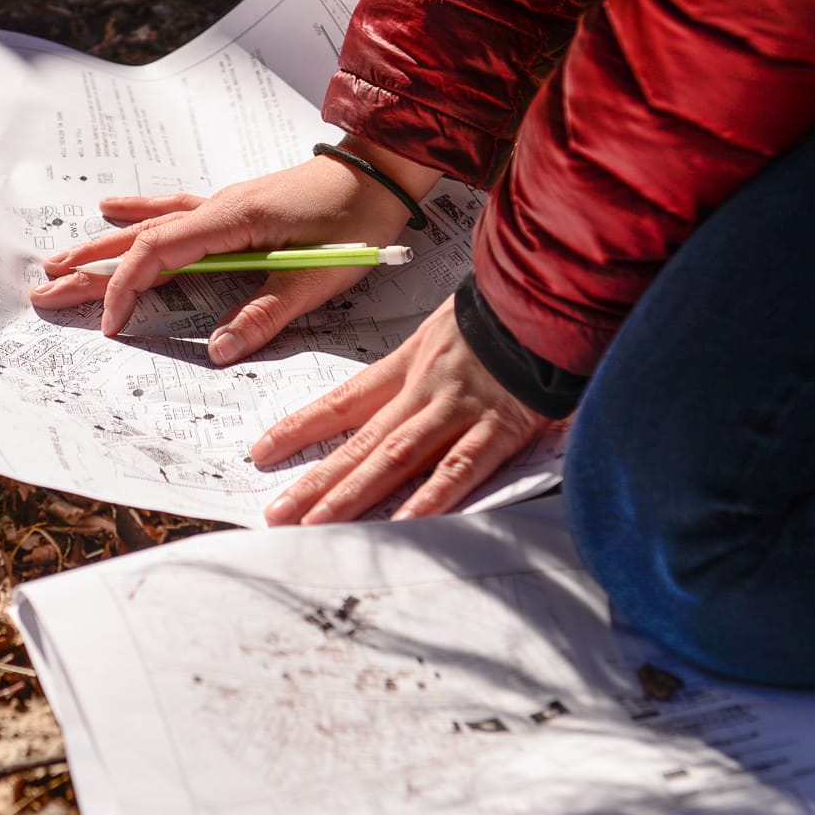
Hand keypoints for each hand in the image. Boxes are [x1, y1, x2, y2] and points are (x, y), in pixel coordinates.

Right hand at [31, 141, 438, 364]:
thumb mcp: (316, 277)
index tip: (109, 325)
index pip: (158, 255)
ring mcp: (222, 206)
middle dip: (89, 268)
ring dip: (101, 246)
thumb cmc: (355, 221)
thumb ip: (265, 314)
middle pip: (138, 241)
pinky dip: (137, 217)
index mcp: (231, 222)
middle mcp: (216, 209)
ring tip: (58, 262)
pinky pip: (171, 214)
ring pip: (147, 228)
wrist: (382, 171)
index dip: (125, 290)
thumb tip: (218, 351)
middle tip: (44, 291)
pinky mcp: (234, 208)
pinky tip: (111, 210)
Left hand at [254, 298, 548, 523]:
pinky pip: (459, 470)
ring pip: (395, 457)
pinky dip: (429, 500)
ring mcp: (459, 409)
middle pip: (360, 441)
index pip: (344, 400)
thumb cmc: (510, 309)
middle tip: (274, 515)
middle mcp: (424, 389)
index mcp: (411, 363)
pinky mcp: (499, 427)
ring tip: (314, 527)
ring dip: (352, 494)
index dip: (302, 426)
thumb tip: (411, 398)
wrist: (553, 287)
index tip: (261, 451)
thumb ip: (432, 362)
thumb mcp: (455, 326)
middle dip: (315, 480)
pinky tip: (400, 527)